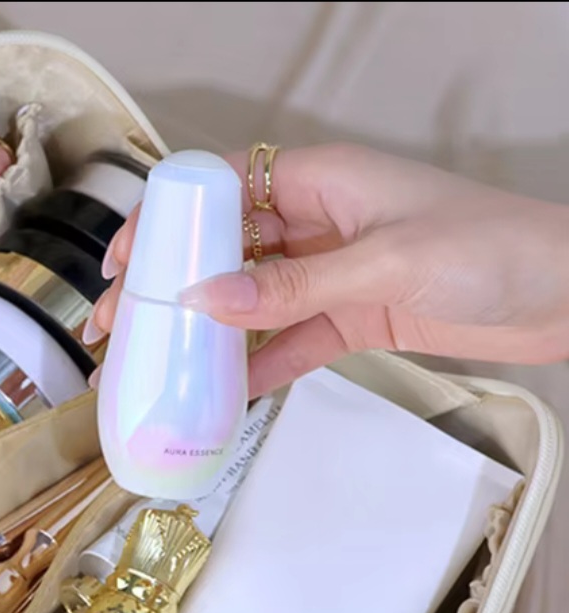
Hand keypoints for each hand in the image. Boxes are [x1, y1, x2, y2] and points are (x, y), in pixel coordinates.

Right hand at [86, 144, 568, 397]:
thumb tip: (207, 301)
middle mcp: (319, 223)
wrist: (565, 295)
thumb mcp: (383, 263)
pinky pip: (290, 342)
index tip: (125, 259)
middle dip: (172, 285)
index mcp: (323, 180)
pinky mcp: (351, 317)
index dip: (167, 220)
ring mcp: (333, 274)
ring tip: (159, 366)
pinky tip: (226, 395)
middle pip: (226, 250)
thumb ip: (293, 287)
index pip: (224, 188)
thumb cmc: (493, 249)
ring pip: (252, 302)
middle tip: (124, 325)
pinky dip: (259, 368)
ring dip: (208, 334)